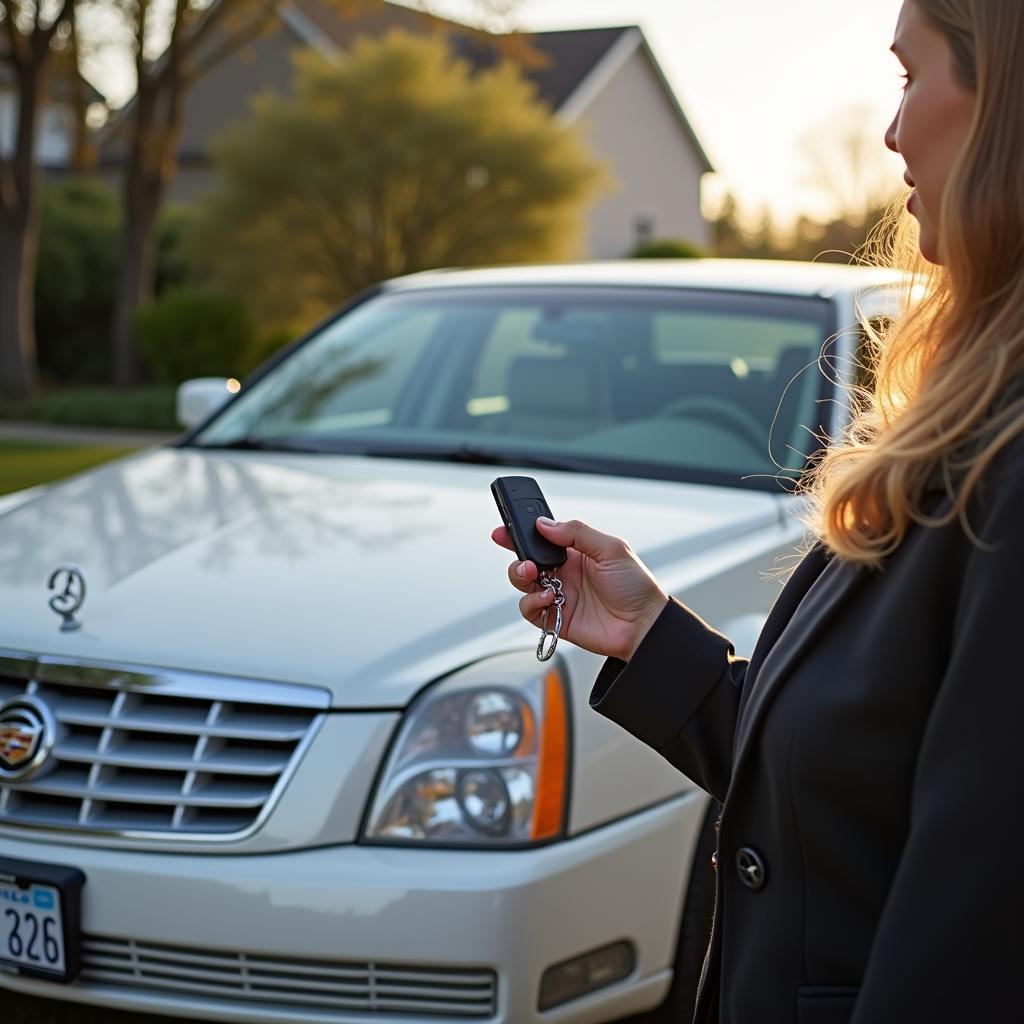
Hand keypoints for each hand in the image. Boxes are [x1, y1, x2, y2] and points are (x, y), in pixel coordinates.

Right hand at [492, 516, 668, 661]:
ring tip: (534, 574)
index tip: (505, 529)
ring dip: (520, 576)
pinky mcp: (554, 618)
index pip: (542, 538)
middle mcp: (563, 572)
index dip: (521, 532)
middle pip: (526, 559)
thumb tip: (545, 524)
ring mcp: (557, 595)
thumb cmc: (636, 587)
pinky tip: (548, 598)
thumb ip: (577, 533)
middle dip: (516, 555)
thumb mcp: (611, 549)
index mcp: (575, 552)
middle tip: (523, 557)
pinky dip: (531, 602)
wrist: (643, 625)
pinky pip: (529, 609)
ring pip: (522, 583)